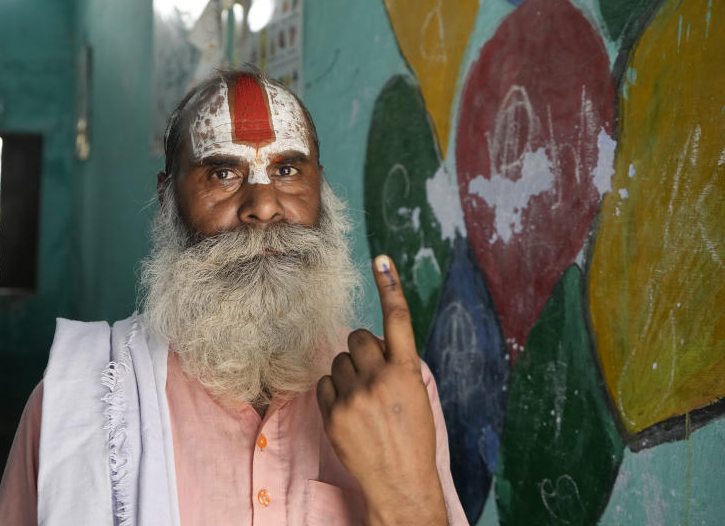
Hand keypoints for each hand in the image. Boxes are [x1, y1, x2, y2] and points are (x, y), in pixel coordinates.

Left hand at [316, 255, 446, 525]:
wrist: (400, 482)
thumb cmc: (413, 438)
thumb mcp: (417, 395)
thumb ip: (397, 365)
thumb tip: (374, 344)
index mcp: (407, 372)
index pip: (398, 320)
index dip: (389, 287)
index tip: (380, 258)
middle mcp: (379, 378)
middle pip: (359, 337)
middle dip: (364, 350)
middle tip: (374, 375)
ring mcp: (353, 395)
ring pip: (339, 359)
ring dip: (350, 372)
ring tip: (365, 400)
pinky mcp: (332, 412)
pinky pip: (325, 382)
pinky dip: (334, 391)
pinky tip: (349, 411)